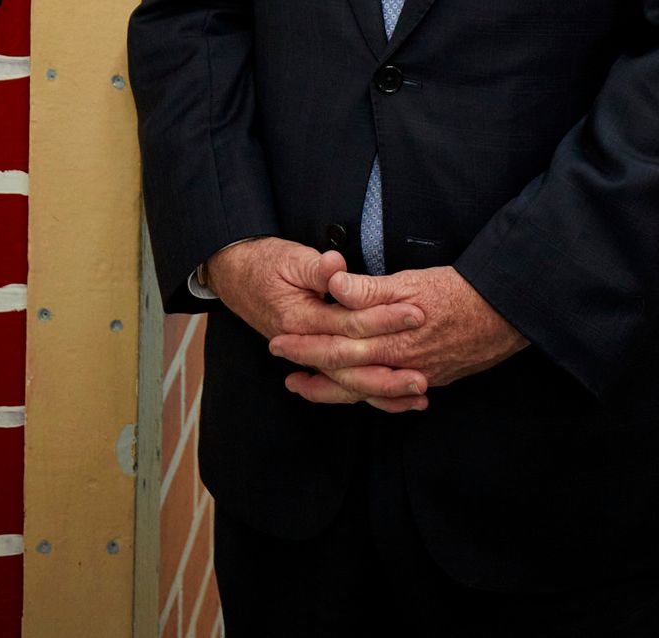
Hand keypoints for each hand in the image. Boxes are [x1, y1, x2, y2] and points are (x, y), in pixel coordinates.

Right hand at [206, 238, 429, 412]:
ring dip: (382, 391)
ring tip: (417, 397)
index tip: (417, 314)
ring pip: (346, 383)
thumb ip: (316, 268)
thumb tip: (336, 266)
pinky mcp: (313, 356)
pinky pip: (341, 383)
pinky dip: (366, 392)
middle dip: (389, 371)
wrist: (234, 273)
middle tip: (424, 376)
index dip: (384, 320)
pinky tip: (392, 400)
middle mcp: (304, 344)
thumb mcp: (289, 258)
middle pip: (351, 365)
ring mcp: (307, 355)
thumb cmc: (264, 263)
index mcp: (300, 320)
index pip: (349, 324)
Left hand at [269, 265, 527, 407]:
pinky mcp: (432, 378)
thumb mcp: (411, 280)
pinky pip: (391, 397)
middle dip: (310, 368)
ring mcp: (414, 375)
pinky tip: (361, 397)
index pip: (335, 344)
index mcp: (387, 338)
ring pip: (364, 390)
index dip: (305, 343)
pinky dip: (371, 399)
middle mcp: (397, 364)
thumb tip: (333, 284)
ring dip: (332, 390)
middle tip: (282, 367)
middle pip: (343, 372)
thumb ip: (369, 288)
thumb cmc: (459, 291)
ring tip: (307, 387)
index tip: (278, 341)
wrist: (506, 313)